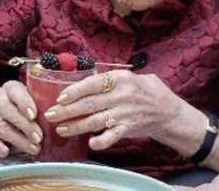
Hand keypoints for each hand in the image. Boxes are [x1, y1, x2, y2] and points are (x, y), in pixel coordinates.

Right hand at [0, 80, 41, 158]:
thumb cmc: (21, 100)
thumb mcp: (29, 93)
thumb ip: (41, 100)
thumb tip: (61, 112)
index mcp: (11, 88)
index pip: (16, 92)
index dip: (24, 103)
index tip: (34, 115)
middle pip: (9, 112)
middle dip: (25, 126)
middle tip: (39, 137)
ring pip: (2, 128)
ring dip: (18, 140)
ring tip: (34, 148)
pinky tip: (6, 151)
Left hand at [45, 69, 180, 150]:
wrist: (168, 111)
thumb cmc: (146, 91)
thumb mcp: (131, 76)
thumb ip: (109, 77)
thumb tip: (85, 77)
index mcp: (120, 78)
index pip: (92, 84)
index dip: (74, 91)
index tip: (60, 97)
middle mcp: (121, 95)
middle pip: (88, 104)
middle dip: (67, 110)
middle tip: (51, 114)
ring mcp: (124, 114)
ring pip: (95, 121)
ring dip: (75, 126)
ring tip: (60, 128)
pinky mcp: (128, 129)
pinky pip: (112, 136)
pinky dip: (101, 141)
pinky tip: (90, 143)